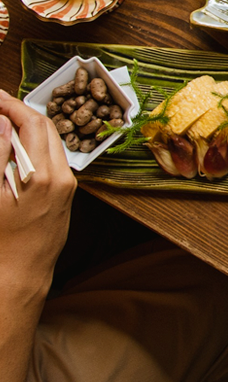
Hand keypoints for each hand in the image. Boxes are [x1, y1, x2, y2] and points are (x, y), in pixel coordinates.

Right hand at [0, 91, 76, 304]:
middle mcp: (61, 178)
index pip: (32, 123)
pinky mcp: (67, 194)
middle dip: (20, 112)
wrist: (19, 275)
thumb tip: (1, 122)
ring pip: (51, 141)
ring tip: (3, 123)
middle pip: (45, 128)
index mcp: (41, 176)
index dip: (12, 105)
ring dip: (29, 127)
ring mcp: (67, 186)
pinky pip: (54, 158)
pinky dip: (36, 145)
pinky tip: (16, 146)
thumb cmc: (0, 239)